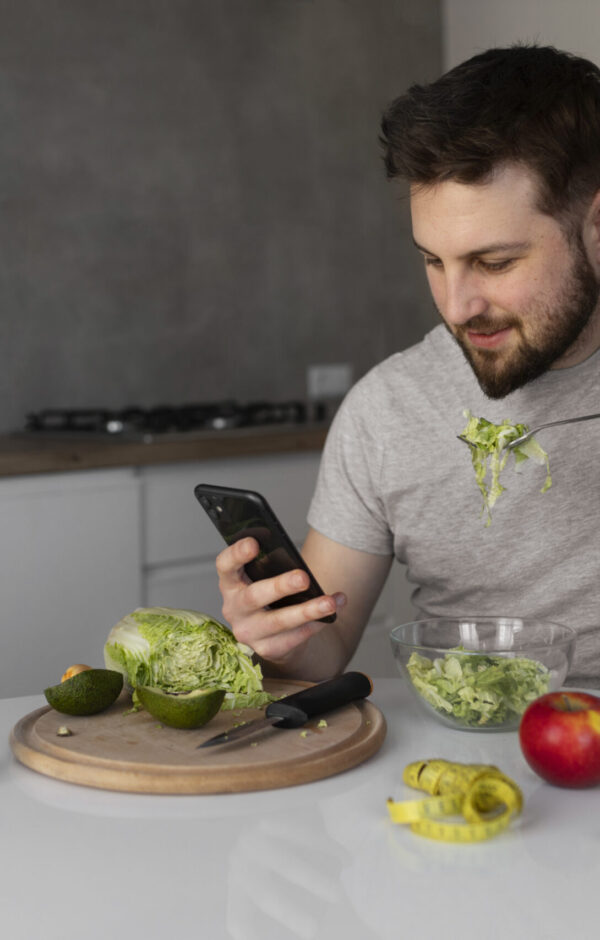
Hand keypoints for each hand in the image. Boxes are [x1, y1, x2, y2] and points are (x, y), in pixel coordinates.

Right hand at [215, 537, 345, 664]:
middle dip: (280, 586)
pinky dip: (316, 623)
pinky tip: (332, 614)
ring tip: (329, 603)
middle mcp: (234, 608)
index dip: (236, 554)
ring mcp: (249, 632)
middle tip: (303, 578)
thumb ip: (273, 568)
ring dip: (307, 611)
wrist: (275, 634)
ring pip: (279, 621)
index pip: (225, 565)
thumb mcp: (265, 579)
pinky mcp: (267, 649)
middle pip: (254, 596)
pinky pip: (294, 636)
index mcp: (231, 583)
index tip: (254, 544)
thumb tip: (302, 567)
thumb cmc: (271, 596)